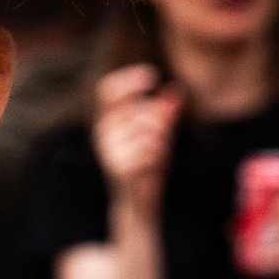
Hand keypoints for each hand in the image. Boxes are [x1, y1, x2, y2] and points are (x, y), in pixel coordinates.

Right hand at [93, 65, 178, 210]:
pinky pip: (150, 149)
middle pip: (140, 109)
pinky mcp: (120, 166)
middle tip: (164, 136)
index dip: (128, 79)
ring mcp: (109, 150)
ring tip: (156, 155)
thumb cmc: (146, 165)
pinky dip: (158, 156)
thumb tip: (176, 89)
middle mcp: (103, 133)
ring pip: (149, 128)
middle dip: (160, 120)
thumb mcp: (158, 135)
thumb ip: (163, 113)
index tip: (153, 76)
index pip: (108, 91)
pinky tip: (152, 166)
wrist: (137, 203)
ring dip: (161, 140)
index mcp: (107, 122)